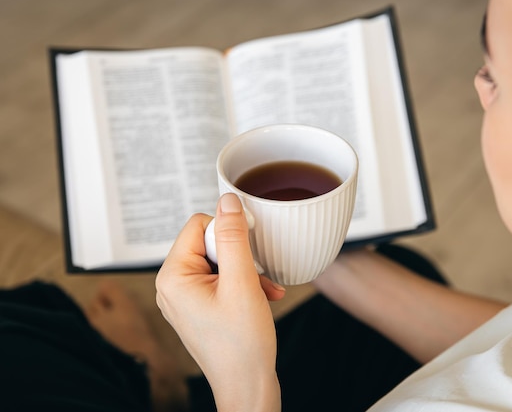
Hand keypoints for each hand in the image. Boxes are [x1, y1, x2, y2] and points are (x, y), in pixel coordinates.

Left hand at [156, 193, 284, 411]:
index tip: (250, 249)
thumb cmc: (241, 345)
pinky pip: (220, 280)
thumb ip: (233, 237)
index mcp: (173, 277)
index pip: (198, 225)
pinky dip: (243, 285)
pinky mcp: (199, 307)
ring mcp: (185, 298)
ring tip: (263, 291)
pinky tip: (262, 298)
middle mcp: (173, 286)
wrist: (247, 387)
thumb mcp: (242, 282)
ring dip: (246, 271)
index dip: (228, 231)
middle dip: (240, 255)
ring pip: (219, 261)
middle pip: (208, 243)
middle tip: (257, 275)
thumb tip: (227, 201)